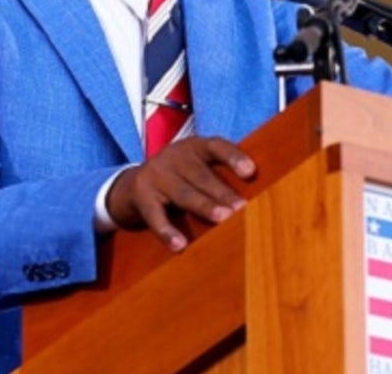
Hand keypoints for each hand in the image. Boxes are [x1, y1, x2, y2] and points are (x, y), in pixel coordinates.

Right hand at [105, 136, 256, 251]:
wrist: (130, 185)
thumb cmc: (179, 178)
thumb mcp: (196, 167)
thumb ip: (220, 175)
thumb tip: (261, 196)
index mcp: (194, 147)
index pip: (217, 146)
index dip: (234, 157)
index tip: (251, 171)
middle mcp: (174, 156)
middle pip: (202, 175)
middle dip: (223, 192)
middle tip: (242, 208)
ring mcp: (155, 174)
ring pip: (183, 193)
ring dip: (204, 207)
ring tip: (223, 220)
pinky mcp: (140, 195)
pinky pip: (155, 215)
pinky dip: (167, 231)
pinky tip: (180, 245)